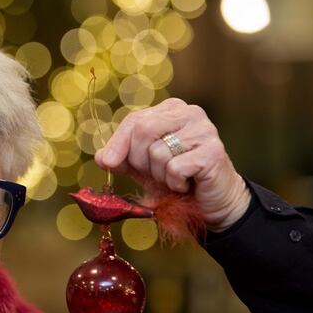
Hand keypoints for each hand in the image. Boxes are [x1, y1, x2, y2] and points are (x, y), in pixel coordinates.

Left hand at [95, 98, 250, 231]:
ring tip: (174, 179)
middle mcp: (190, 113)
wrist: (210, 202)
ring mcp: (204, 130)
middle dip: (139, 160)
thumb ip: (121, 159)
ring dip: (160, 175)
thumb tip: (100, 157)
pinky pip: (174, 168)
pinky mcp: (213, 151)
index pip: (134, 120)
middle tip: (153, 174)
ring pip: (158, 152)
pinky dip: (174, 183)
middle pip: (143, 130)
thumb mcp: (143, 167)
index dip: (117, 143)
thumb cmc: (176, 180)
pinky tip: (186, 184)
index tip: (107, 162)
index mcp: (171, 110)